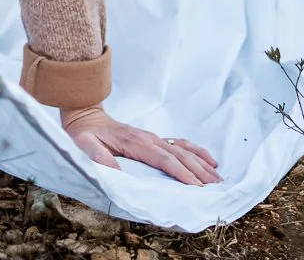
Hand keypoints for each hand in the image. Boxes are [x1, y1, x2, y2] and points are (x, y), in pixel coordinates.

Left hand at [60, 106, 220, 185]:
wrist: (85, 115)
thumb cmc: (84, 133)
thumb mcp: (84, 144)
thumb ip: (98, 156)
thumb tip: (116, 171)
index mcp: (136, 143)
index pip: (164, 159)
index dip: (181, 173)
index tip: (196, 187)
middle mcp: (149, 139)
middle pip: (179, 156)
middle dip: (199, 172)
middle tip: (216, 188)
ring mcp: (153, 137)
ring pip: (183, 150)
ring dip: (202, 163)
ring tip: (218, 178)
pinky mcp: (154, 139)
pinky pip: (179, 144)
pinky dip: (196, 151)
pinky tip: (209, 160)